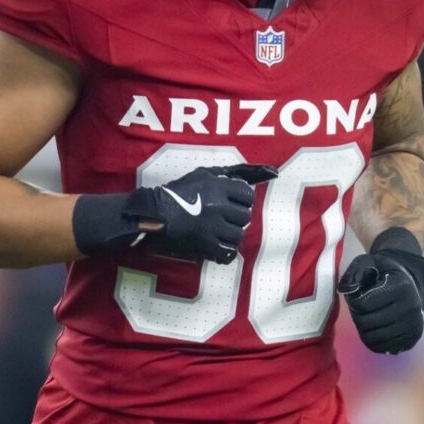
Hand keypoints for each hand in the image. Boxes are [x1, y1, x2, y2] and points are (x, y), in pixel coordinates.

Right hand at [75, 163, 276, 263]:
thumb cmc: (178, 192)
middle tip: (222, 216)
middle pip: (245, 216)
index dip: (241, 199)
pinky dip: (224, 251)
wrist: (153, 215)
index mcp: (217, 186)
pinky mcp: (204, 246)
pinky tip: (216, 245)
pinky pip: (228, 252)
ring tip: (217, 230)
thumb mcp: (204, 174)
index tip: (231, 202)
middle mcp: (217, 206)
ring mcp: (211, 227)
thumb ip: (233, 173)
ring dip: (230, 234)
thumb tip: (271, 170)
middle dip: (236, 216)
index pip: (247, 194)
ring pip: (238, 235)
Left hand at [337, 227, 423, 353]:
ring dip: (363, 330)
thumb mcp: (373, 263)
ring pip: (373, 338)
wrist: (411, 285)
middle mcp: (409, 308)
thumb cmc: (388, 274)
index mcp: (400, 287)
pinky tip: (374, 329)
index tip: (354, 298)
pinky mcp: (411, 339)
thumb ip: (357, 272)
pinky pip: (382, 348)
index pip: (363, 304)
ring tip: (365, 318)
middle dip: (357, 317)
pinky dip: (372, 341)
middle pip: (367, 323)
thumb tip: (347, 289)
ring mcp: (412, 326)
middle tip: (358, 310)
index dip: (352, 302)